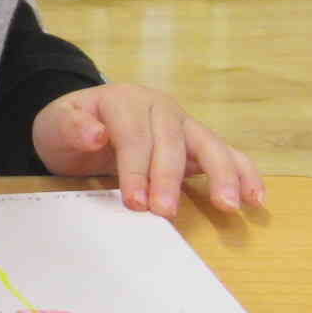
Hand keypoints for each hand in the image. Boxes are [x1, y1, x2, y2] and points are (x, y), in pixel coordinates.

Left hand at [33, 84, 265, 216]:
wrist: (80, 125)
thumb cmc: (69, 128)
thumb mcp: (56, 125)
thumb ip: (71, 127)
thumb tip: (94, 133)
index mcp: (124, 101)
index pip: (134, 137)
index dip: (135, 170)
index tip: (134, 201)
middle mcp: (159, 108)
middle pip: (171, 143)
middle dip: (169, 179)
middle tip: (165, 212)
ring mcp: (183, 124)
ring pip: (209, 144)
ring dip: (221, 175)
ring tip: (229, 205)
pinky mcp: (196, 142)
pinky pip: (227, 154)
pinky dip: (244, 173)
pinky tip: (255, 198)